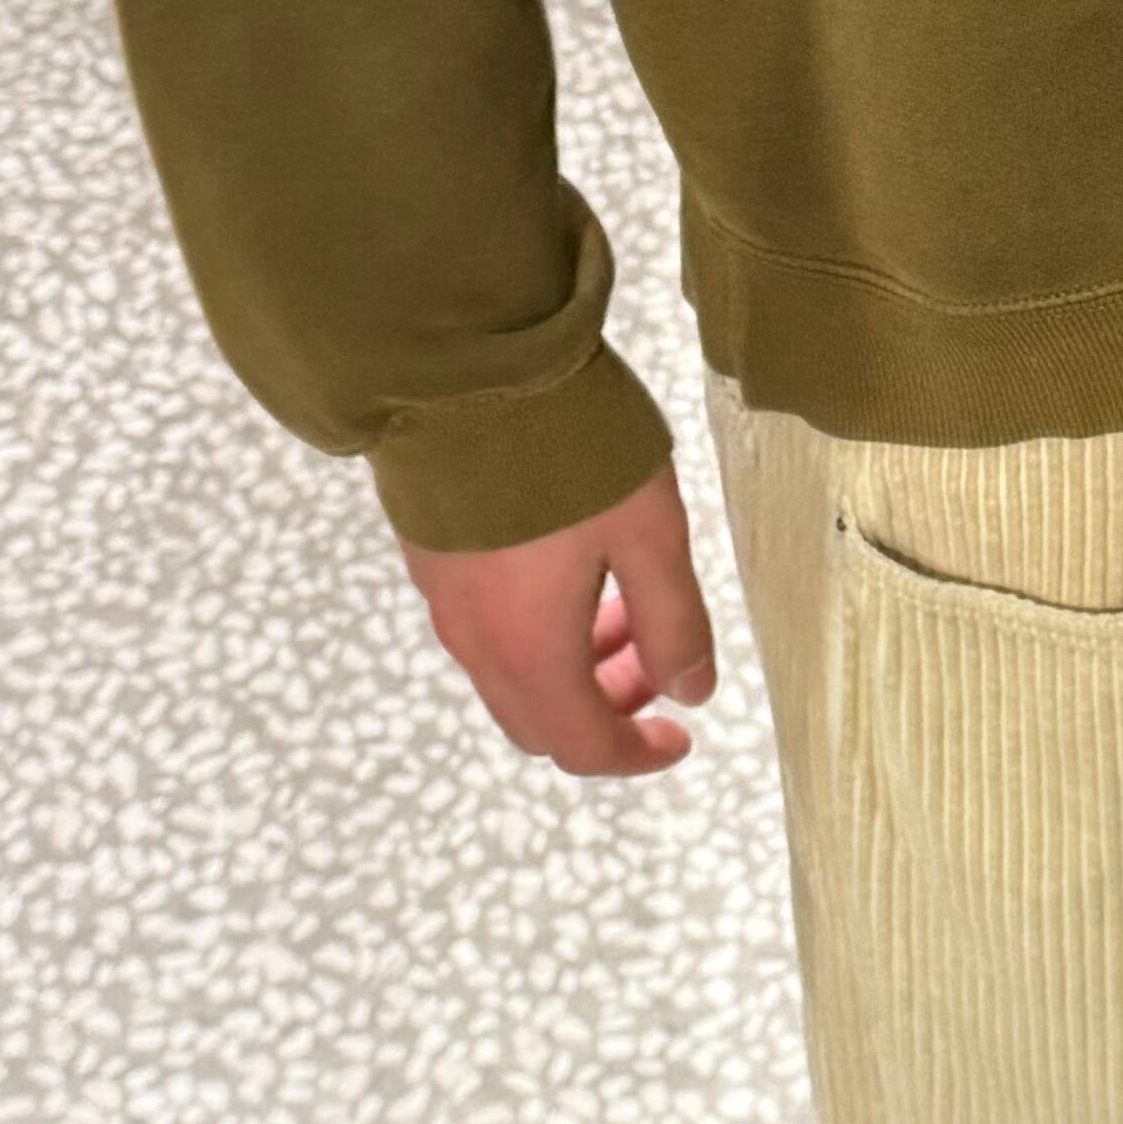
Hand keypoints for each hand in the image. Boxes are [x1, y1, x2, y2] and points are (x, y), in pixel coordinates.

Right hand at [395, 460, 720, 780]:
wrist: (465, 368)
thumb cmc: (571, 453)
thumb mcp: (652, 535)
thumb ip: (675, 623)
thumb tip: (692, 693)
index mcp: (532, 651)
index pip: (584, 746)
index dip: (638, 755)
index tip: (681, 733)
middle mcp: (476, 642)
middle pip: (540, 719)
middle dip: (605, 708)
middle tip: (656, 657)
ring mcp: (444, 601)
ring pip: (510, 673)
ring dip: (571, 666)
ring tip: (621, 603)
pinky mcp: (429, 558)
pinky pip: (485, 629)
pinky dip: (534, 631)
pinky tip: (569, 570)